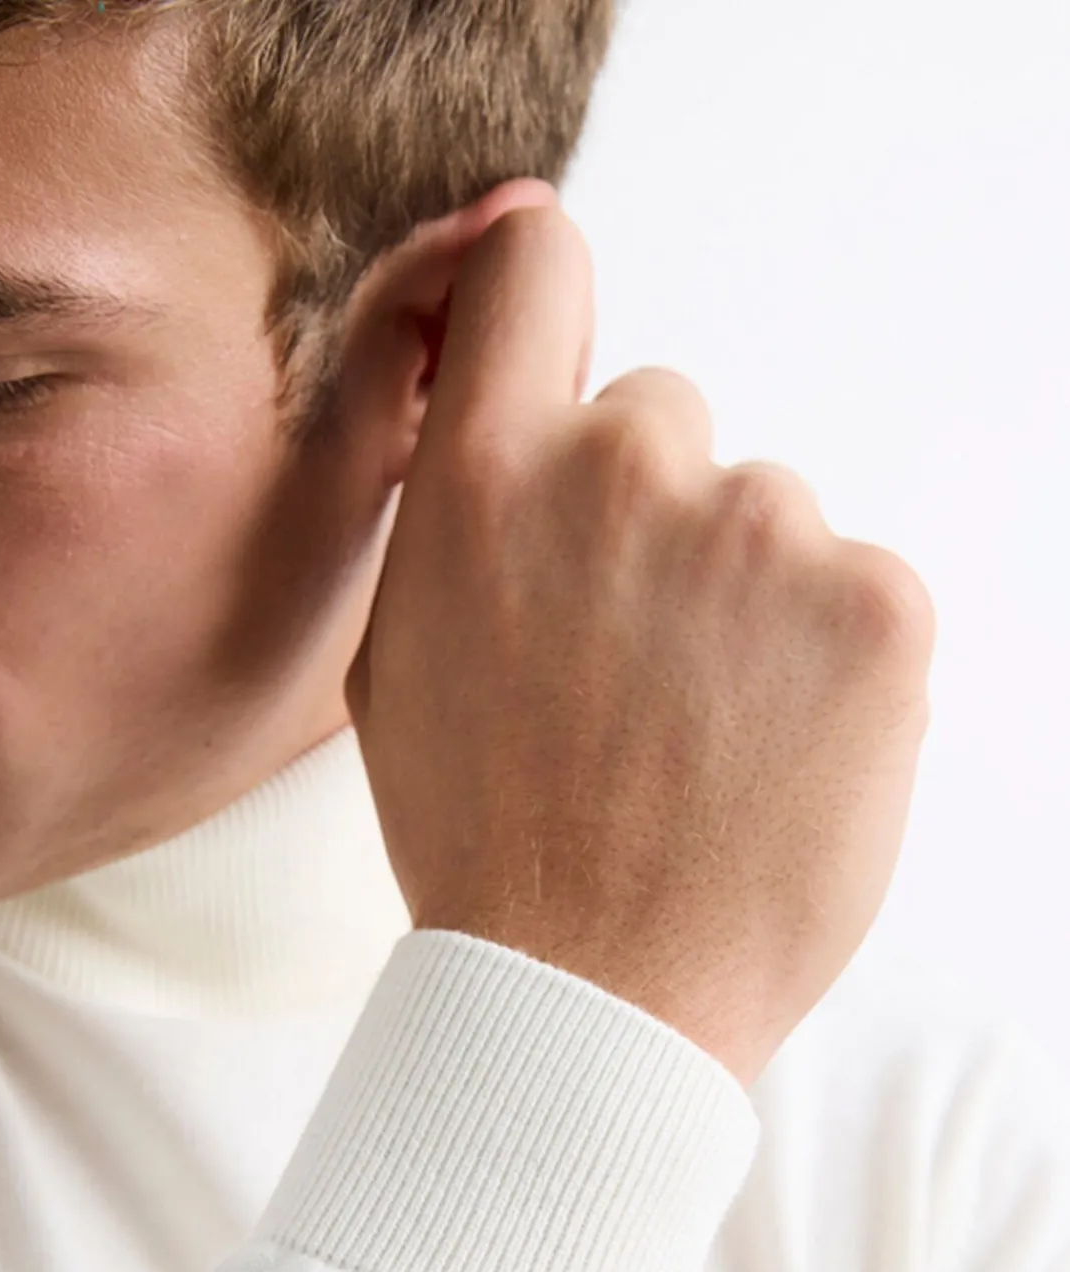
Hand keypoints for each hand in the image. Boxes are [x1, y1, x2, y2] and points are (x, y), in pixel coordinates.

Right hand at [345, 204, 935, 1087]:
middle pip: (661, 422)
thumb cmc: (488, 844)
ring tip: (700, 741)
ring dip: (742, 603)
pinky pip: (857, 590)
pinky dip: (830, 664)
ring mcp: (767, 532)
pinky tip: (772, 758)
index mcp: (486, 476)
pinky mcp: (880, 605)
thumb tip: (495, 410)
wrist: (596, 997)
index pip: (533, 266)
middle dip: (648, 521)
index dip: (541, 291)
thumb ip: (454, 513)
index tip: (553, 339)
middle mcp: (626, 471)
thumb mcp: (399, 660)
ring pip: (765, 517)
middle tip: (628, 668)